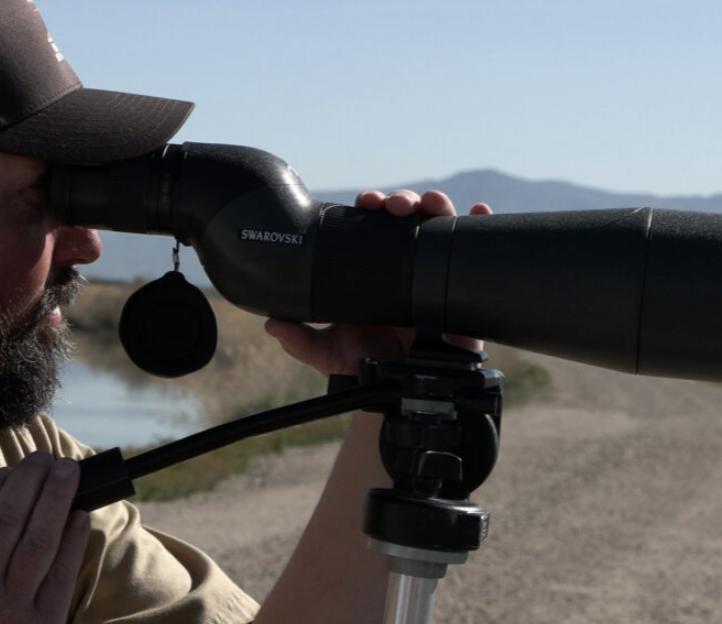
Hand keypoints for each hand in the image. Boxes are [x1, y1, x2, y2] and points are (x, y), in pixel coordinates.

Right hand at [0, 452, 90, 623]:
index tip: (7, 469)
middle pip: (7, 522)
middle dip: (28, 483)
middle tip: (45, 458)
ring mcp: (13, 608)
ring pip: (37, 541)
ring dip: (55, 501)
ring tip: (68, 472)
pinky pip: (61, 575)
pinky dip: (72, 542)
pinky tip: (79, 517)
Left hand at [265, 189, 491, 375]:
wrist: (398, 395)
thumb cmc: (364, 367)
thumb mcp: (327, 354)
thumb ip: (300, 341)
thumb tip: (272, 325)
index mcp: (372, 270)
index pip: (372, 227)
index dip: (371, 207)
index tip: (365, 202)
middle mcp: (403, 267)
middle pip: (407, 220)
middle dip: (403, 201)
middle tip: (395, 205)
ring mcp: (432, 276)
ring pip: (439, 229)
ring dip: (437, 205)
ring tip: (432, 203)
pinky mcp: (459, 293)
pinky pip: (472, 256)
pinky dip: (480, 226)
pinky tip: (482, 210)